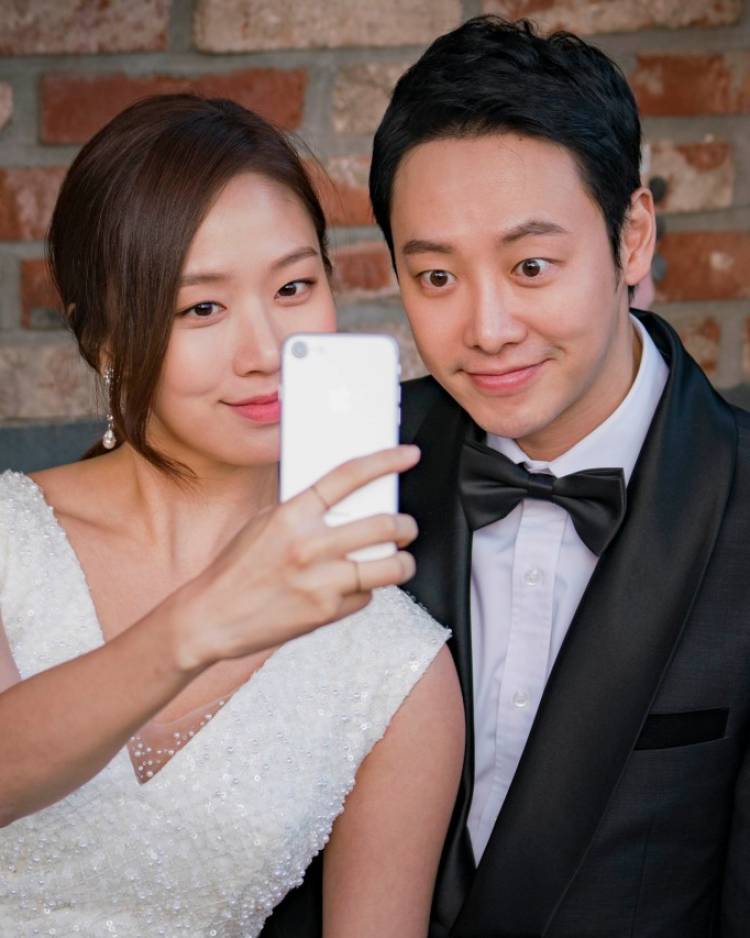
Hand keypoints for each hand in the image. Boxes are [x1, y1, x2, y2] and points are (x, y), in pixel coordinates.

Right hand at [174, 445, 420, 669]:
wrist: (212, 617)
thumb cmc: (237, 569)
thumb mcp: (264, 524)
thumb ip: (303, 511)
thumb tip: (345, 500)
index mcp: (292, 515)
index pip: (349, 476)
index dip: (385, 460)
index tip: (407, 456)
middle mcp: (309, 545)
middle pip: (383, 524)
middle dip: (406, 525)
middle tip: (407, 527)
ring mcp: (321, 581)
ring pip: (390, 566)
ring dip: (404, 562)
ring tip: (401, 560)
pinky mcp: (326, 612)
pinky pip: (365, 596)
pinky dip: (364, 592)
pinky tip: (350, 589)